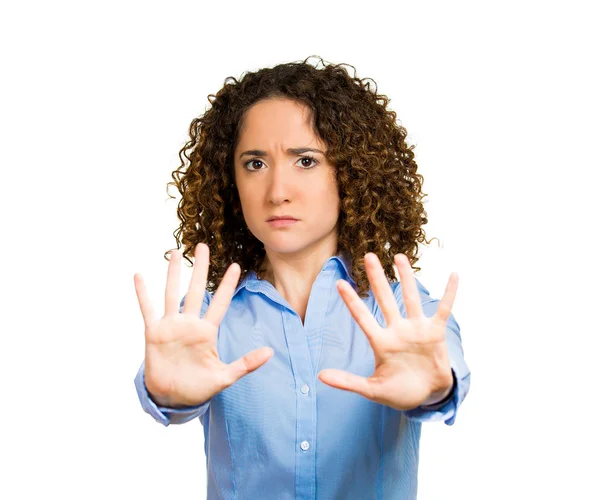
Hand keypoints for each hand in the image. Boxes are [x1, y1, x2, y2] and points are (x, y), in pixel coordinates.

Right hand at [134, 243, 273, 407]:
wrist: (173, 399)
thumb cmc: (199, 388)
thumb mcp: (225, 377)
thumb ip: (246, 363)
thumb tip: (270, 352)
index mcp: (207, 332)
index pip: (220, 303)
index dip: (228, 285)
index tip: (236, 266)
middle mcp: (190, 324)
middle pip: (197, 290)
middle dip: (200, 268)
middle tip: (202, 246)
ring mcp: (171, 326)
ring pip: (172, 293)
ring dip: (173, 274)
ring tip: (174, 253)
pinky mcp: (154, 333)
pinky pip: (147, 309)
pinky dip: (143, 293)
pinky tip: (139, 276)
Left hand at [318, 253, 457, 410]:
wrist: (428, 396)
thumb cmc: (399, 392)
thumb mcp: (372, 389)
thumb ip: (348, 382)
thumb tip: (320, 376)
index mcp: (380, 342)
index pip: (362, 317)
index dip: (352, 301)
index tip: (339, 283)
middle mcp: (397, 330)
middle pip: (384, 299)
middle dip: (377, 278)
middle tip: (368, 256)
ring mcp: (416, 329)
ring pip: (410, 298)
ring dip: (406, 278)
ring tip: (399, 257)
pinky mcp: (436, 332)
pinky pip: (444, 309)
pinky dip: (449, 293)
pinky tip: (453, 275)